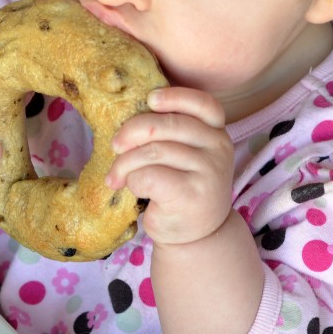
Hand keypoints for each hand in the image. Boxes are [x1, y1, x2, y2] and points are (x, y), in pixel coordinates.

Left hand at [107, 86, 233, 245]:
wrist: (196, 237)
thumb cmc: (182, 188)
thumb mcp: (186, 155)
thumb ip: (171, 133)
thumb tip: (129, 115)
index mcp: (217, 131)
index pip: (203, 104)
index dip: (174, 96)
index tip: (150, 99)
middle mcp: (218, 147)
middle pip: (168, 125)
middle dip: (132, 132)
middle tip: (114, 146)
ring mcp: (209, 171)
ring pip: (153, 151)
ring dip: (125, 163)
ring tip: (116, 176)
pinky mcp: (191, 194)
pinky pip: (149, 176)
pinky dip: (133, 180)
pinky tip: (133, 189)